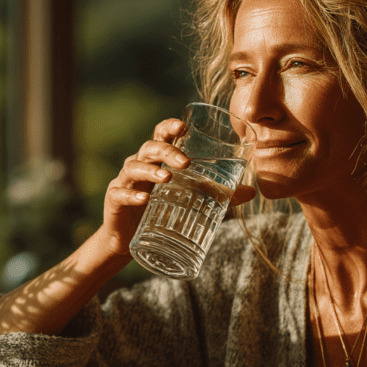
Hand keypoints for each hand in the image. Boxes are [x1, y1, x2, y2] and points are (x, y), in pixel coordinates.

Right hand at [96, 118, 255, 256]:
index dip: (169, 127)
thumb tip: (251, 191)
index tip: (183, 126)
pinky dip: (132, 195)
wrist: (128, 240)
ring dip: (151, 170)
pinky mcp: (115, 200)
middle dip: (167, 150)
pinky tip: (144, 199)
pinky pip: (121, 193)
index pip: (161, 135)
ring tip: (167, 178)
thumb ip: (217, 195)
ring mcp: (125, 182)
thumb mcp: (189, 201)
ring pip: (134, 167)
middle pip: (150, 147)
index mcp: (157, 160)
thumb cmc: (159, 212)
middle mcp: (139, 165)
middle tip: (186, 162)